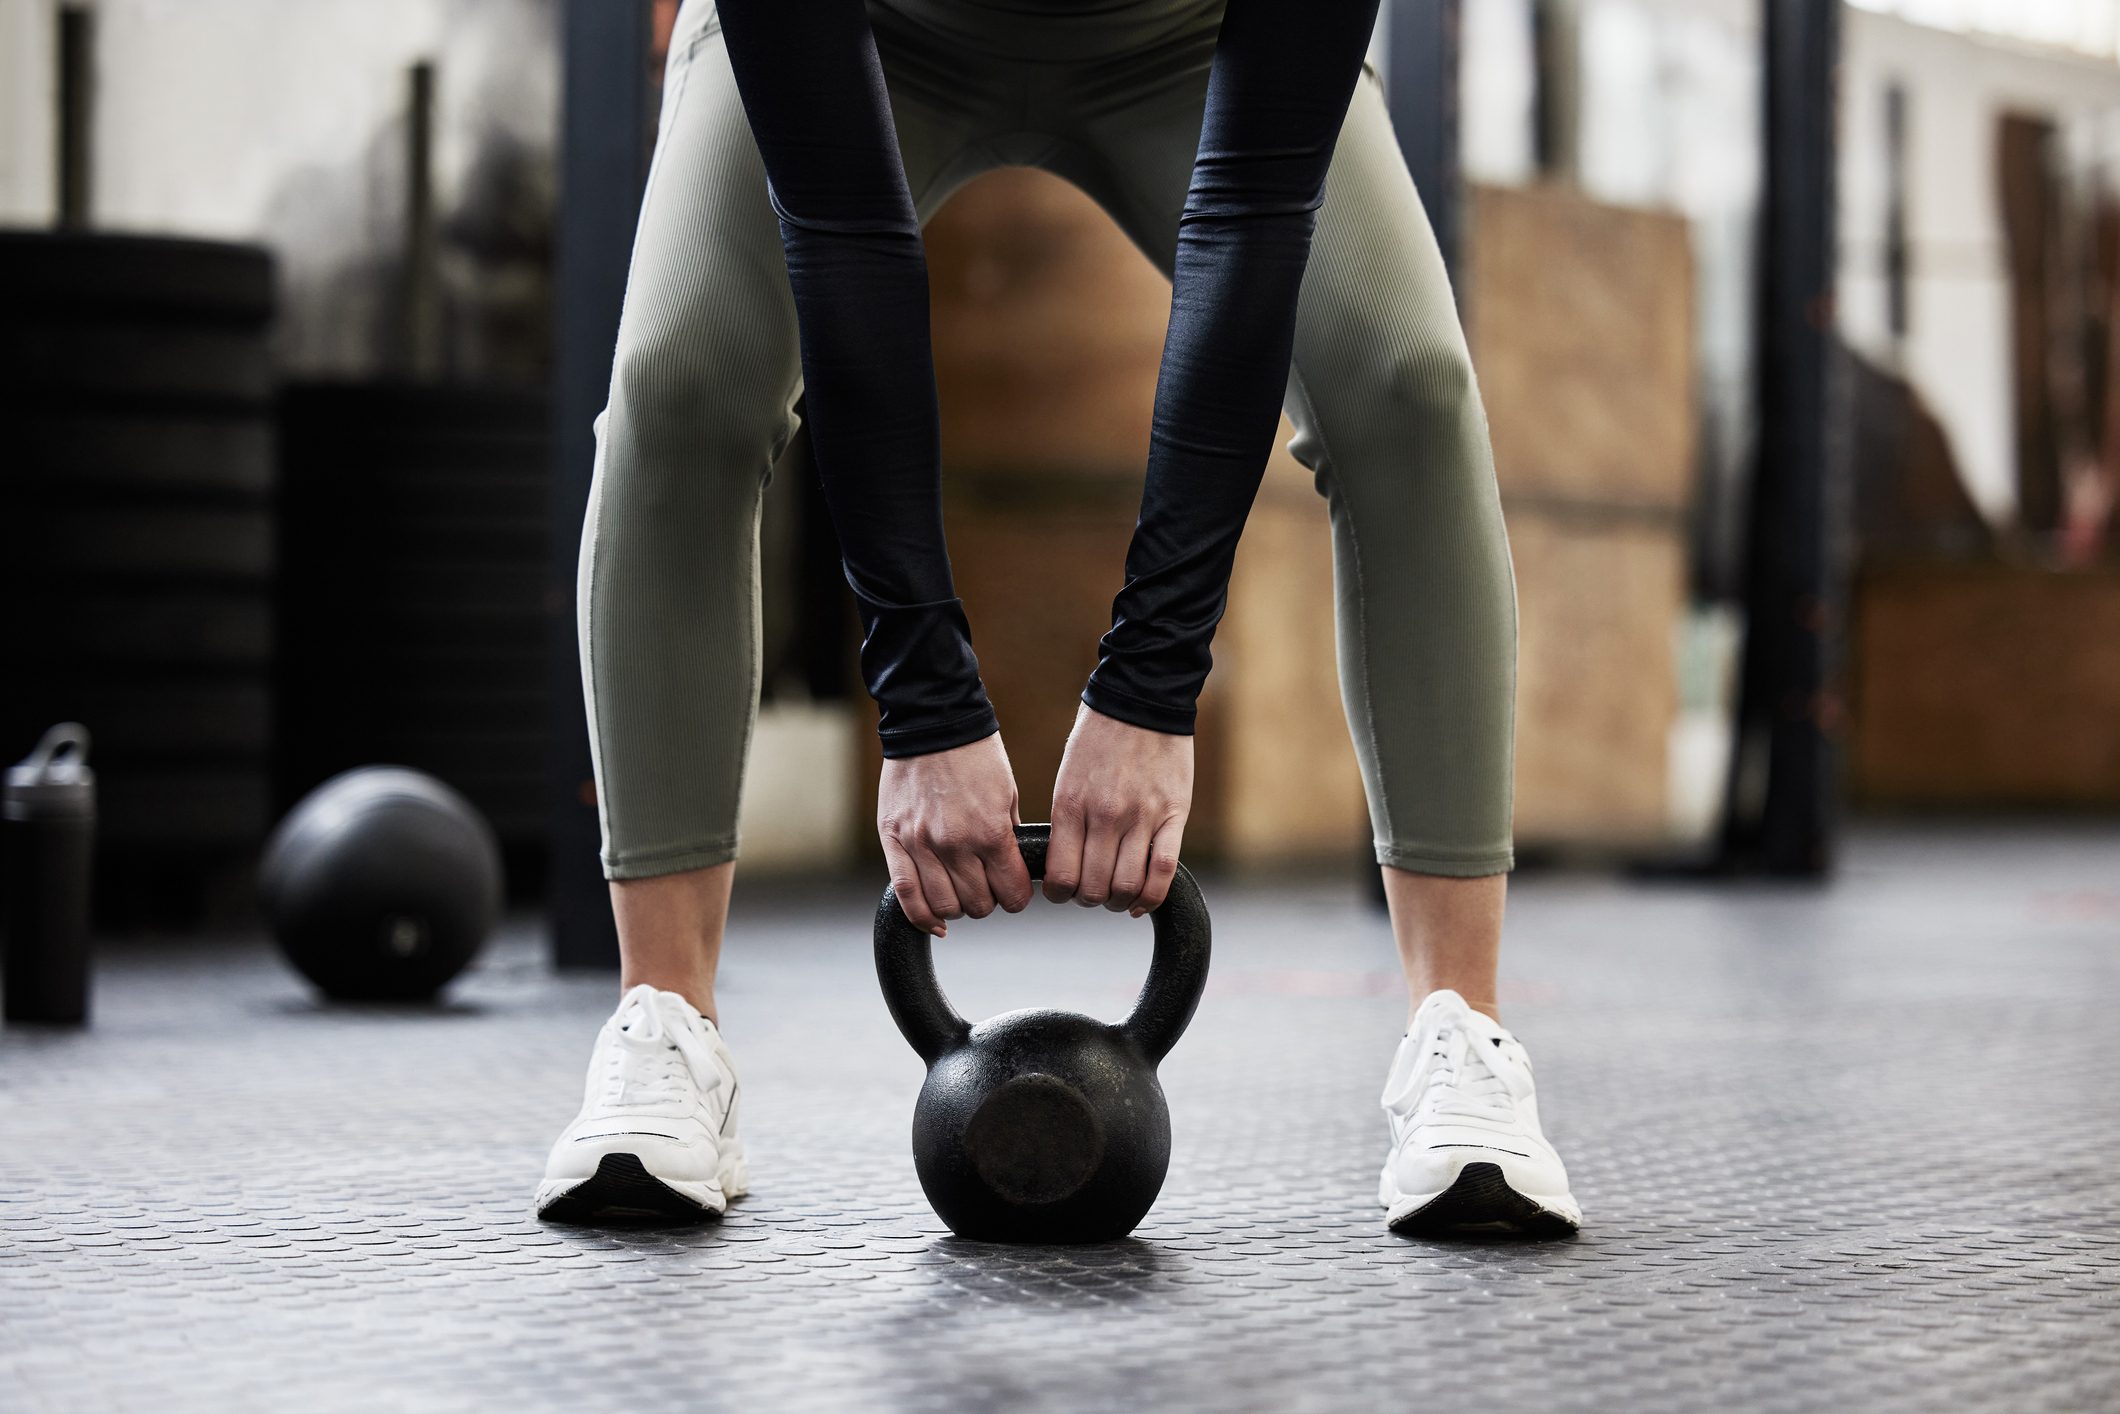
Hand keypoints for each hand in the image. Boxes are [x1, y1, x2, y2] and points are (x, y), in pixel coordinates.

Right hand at [878, 733, 1033, 937]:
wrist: (932, 723)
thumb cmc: (975, 755)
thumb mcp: (1007, 794)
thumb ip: (1007, 836)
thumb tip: (1011, 870)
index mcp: (990, 832)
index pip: (1012, 893)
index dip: (1017, 898)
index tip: (1015, 892)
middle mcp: (955, 844)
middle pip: (978, 905)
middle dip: (988, 901)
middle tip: (987, 887)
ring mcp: (921, 844)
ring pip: (944, 907)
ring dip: (958, 907)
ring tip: (960, 891)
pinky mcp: (894, 841)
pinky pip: (906, 895)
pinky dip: (922, 917)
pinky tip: (935, 920)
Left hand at [1045, 705, 1192, 916]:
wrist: (1142, 698)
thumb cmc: (1100, 737)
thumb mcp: (1068, 776)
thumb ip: (1068, 820)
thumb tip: (1065, 864)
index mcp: (1070, 805)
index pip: (1060, 875)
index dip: (1059, 895)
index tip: (1062, 892)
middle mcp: (1104, 816)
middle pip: (1094, 888)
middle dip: (1089, 900)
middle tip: (1092, 893)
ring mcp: (1141, 817)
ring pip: (1127, 886)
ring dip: (1119, 902)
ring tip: (1118, 897)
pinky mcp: (1174, 814)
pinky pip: (1164, 870)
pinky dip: (1152, 896)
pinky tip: (1143, 901)